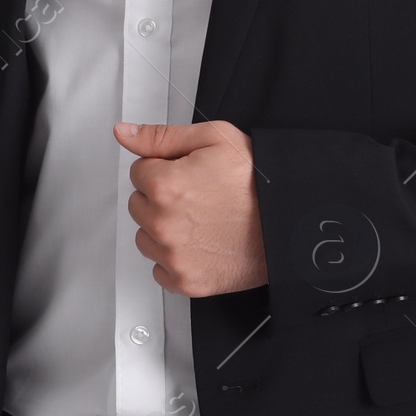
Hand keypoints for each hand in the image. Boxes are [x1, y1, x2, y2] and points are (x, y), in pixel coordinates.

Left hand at [114, 120, 268, 297]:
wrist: (290, 223)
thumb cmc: (258, 183)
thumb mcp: (214, 139)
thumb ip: (161, 136)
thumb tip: (125, 134)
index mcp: (165, 186)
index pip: (139, 171)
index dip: (165, 168)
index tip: (189, 174)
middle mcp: (163, 224)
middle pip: (139, 204)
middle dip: (161, 197)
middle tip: (197, 196)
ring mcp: (174, 256)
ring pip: (146, 237)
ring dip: (164, 228)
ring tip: (200, 220)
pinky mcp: (186, 281)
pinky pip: (160, 269)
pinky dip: (175, 258)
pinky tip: (200, 243)